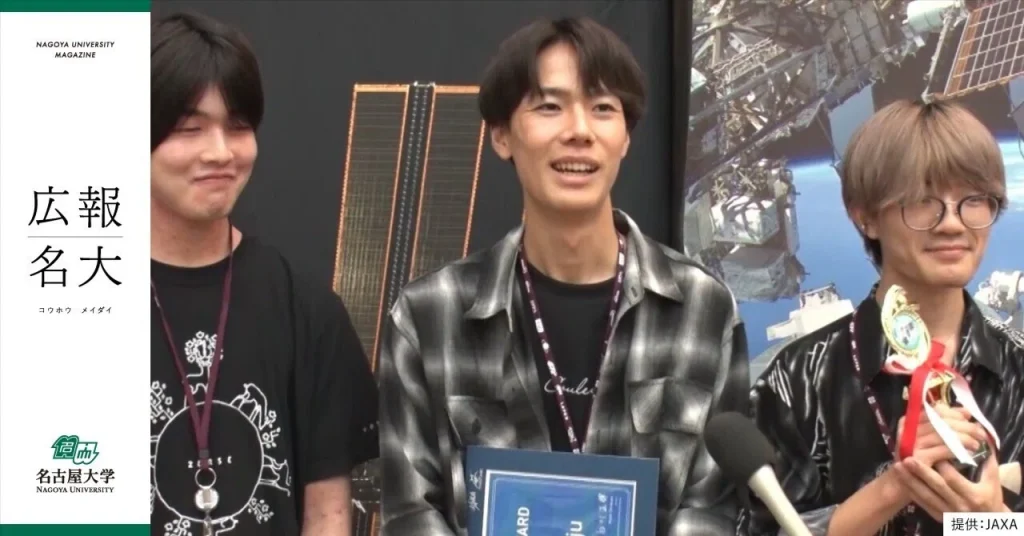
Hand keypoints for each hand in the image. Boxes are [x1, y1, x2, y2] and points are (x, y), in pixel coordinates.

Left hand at [891, 453, 1005, 520]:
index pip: (953, 478)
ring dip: (910, 481)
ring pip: (925, 496)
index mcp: (974, 495)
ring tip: (897, 466)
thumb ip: (987, 460)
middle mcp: (959, 505)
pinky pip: (922, 503)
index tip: (931, 450)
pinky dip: (911, 491)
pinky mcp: (938, 517)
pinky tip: (901, 479)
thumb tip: (981, 438)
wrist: (987, 522)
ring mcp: (948, 512)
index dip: (942, 465)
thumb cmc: (990, 497)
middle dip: (921, 472)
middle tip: (907, 458)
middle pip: (937, 486)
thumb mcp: (993, 480)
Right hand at [896, 403, 987, 466]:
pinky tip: (970, 454)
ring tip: (977, 444)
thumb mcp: (928, 439)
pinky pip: (943, 450)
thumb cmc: (920, 460)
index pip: (935, 411)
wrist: (903, 484)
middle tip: (980, 433)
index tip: (968, 418)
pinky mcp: (919, 459)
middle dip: (964, 426)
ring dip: (964, 438)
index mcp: (909, 421)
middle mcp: (907, 430)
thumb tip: (966, 413)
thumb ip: (943, 425)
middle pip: (941, 421)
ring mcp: (912, 444)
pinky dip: (959, 451)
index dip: (955, 413)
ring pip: (943, 435)